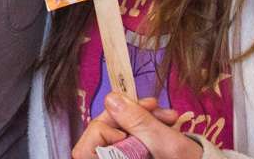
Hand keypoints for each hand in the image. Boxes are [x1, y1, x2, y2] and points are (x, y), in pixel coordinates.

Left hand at [72, 94, 202, 158]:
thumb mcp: (166, 145)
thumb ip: (139, 123)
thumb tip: (111, 99)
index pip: (84, 150)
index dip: (101, 132)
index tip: (126, 126)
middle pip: (103, 136)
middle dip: (128, 115)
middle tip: (153, 105)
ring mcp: (122, 157)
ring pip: (119, 132)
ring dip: (143, 117)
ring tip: (169, 115)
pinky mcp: (133, 152)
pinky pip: (132, 136)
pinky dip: (148, 124)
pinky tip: (167, 119)